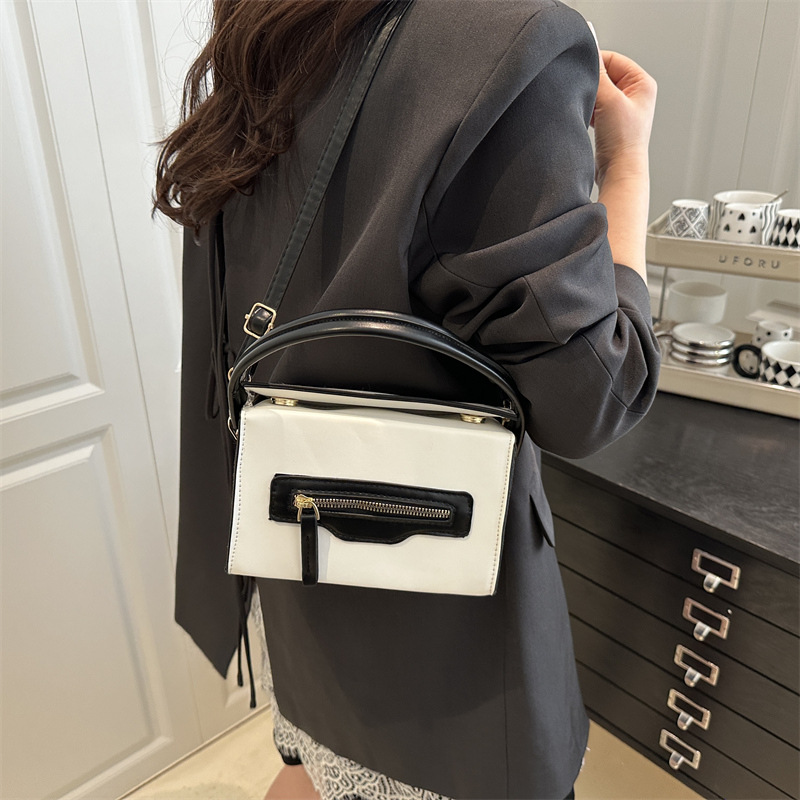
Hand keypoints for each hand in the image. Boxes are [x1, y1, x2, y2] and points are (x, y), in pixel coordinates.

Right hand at [592, 50, 656, 183]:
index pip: (613, 59)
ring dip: (589, 98)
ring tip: (588, 109)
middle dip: (591, 83)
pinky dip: (588, 110)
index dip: (595, 63)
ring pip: (598, 92)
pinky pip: (595, 107)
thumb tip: (587, 55)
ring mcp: (622, 110)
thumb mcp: (609, 100)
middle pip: (605, 75)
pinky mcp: (611, 123)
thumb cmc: (623, 140)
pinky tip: (585, 118)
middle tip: (584, 93)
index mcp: (642, 83)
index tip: (579, 70)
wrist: (619, 171)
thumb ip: (598, 76)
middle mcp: (634, 94)